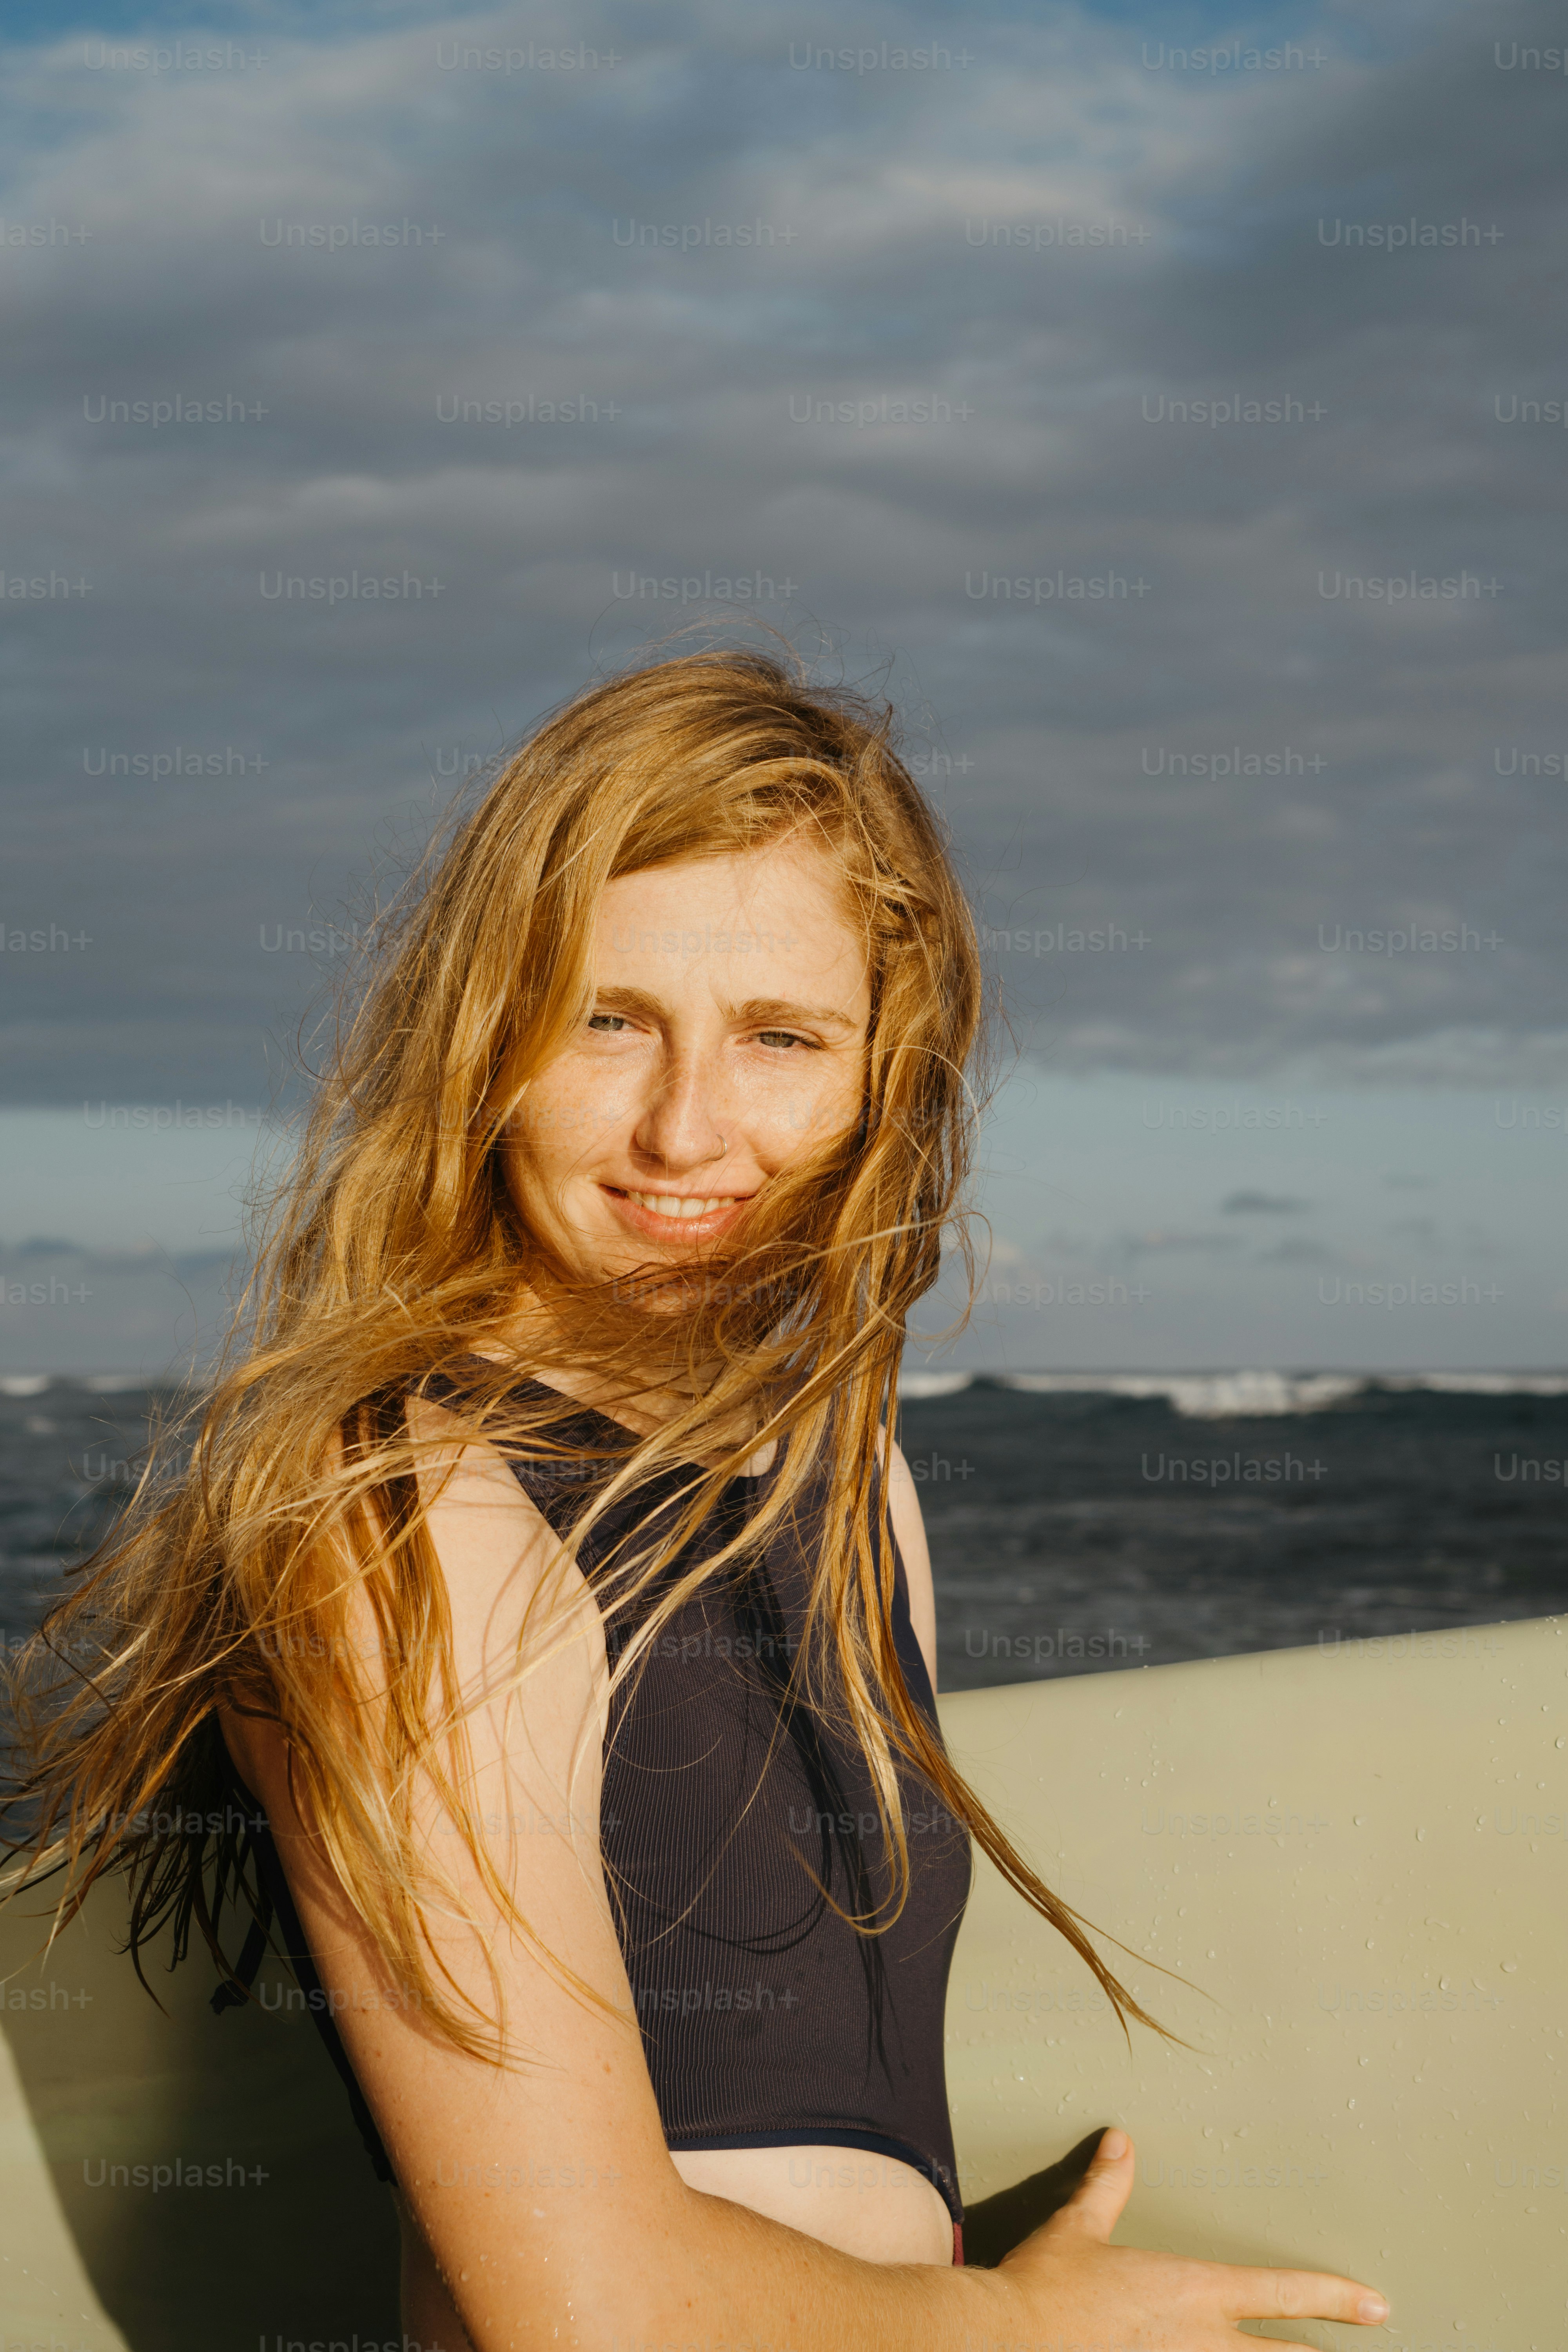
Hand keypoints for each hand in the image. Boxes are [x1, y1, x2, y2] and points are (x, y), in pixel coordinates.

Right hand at [991, 2127, 1389, 2349]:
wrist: (1010, 2339)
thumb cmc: (1047, 2288)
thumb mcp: (1078, 2228)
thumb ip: (1106, 2187)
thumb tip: (1120, 2141)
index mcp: (1192, 2291)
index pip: (1281, 2292)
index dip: (1335, 2298)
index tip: (1377, 2306)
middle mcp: (1201, 2341)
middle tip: (1363, 2351)